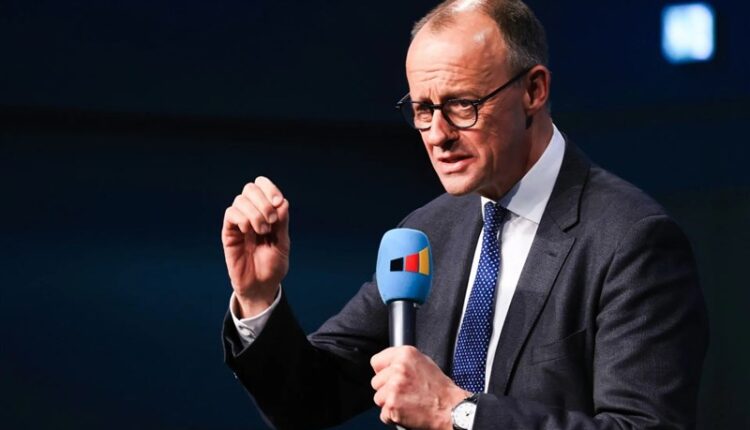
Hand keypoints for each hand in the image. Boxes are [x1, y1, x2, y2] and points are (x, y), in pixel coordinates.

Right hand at [222, 176, 289, 317]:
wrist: (261, 286)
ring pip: (240, 200)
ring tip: (262, 231)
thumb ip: (282, 223)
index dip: (269, 188)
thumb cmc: (273, 266)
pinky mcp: (229, 233)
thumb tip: (282, 202)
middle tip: (271, 221)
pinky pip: (231, 214)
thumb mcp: (283, 243)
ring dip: (255, 213)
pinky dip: (242, 218)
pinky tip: (249, 231)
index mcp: (266, 212)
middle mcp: (251, 213)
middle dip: (263, 201)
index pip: (262, 186)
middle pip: (250, 188)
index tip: (278, 202)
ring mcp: (239, 222)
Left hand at [371, 346, 469, 429]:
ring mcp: (393, 388)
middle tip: (404, 392)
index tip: (389, 377)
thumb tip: (388, 364)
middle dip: (386, 389)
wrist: (450, 408)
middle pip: (376, 382)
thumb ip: (403, 361)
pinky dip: (393, 416)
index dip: (383, 371)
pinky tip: (406, 412)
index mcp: (405, 355)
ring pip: (378, 398)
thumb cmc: (439, 388)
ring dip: (389, 403)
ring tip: (407, 402)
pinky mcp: (392, 406)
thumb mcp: (423, 362)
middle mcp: (397, 369)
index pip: (376, 361)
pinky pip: (383, 414)